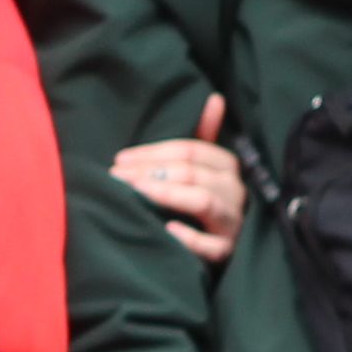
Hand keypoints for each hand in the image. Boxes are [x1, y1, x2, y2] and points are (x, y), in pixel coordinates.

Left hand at [111, 99, 243, 264]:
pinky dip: (190, 237)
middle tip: (117, 177)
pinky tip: (167, 230)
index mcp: (228, 167)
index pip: (191, 150)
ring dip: (167, 194)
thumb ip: (204, 136)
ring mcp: (233, 223)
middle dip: (150, 172)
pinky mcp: (228, 253)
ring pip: (204, 201)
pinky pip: (211, 245)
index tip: (120, 159)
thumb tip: (214, 98)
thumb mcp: (204, 170)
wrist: (221, 252)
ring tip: (136, 193)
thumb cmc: (205, 204)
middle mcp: (235, 192)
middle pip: (192, 173)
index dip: (153, 152)